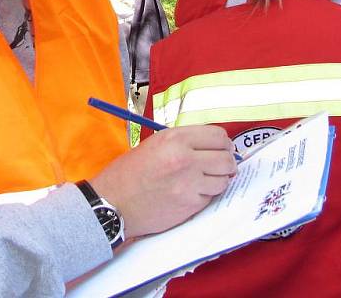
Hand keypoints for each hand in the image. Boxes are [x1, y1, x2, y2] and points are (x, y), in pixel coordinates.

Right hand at [90, 125, 236, 238]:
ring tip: (204, 180)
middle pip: (226, 158)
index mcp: (175, 139)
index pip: (218, 135)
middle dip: (226, 161)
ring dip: (218, 180)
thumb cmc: (128, 173)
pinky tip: (192, 192)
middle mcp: (185, 158)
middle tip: (220, 165)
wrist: (113, 203)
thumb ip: (183, 142)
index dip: (222, 142)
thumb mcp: (154, 145)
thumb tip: (211, 145)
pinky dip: (206, 195)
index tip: (221, 147)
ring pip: (223, 180)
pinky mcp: (190, 205)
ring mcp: (189, 184)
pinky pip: (211, 197)